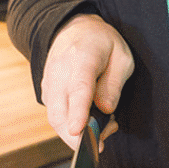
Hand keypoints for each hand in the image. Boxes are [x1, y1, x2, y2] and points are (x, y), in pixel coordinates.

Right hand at [40, 13, 133, 148]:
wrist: (73, 28)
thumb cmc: (102, 43)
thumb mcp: (121, 56)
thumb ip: (114, 84)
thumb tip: (106, 110)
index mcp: (82, 59)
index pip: (78, 89)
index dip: (79, 112)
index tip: (78, 131)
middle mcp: (59, 72)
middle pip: (61, 112)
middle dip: (79, 136)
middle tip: (103, 139)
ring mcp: (49, 83)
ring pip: (56, 119)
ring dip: (76, 134)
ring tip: (102, 127)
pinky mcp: (47, 93)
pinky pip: (55, 116)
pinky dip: (70, 126)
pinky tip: (89, 121)